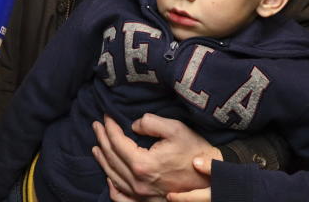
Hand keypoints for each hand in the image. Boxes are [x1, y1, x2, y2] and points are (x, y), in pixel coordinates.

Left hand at [92, 114, 216, 198]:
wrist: (212, 178)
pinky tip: (109, 179)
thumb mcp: (175, 129)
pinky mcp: (149, 201)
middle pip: (112, 159)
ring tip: (97, 146)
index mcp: (143, 164)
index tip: (106, 116)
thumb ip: (150, 123)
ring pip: (114, 177)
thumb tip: (134, 125)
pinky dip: (113, 189)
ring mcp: (143, 195)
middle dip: (102, 140)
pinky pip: (124, 198)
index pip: (117, 143)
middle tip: (96, 126)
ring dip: (103, 160)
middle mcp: (139, 183)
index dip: (109, 128)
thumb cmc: (195, 151)